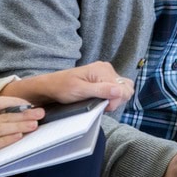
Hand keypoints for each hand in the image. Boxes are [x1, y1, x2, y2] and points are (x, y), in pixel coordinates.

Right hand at [0, 96, 43, 172]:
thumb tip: (2, 115)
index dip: (15, 101)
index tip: (29, 103)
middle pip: (4, 114)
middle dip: (25, 113)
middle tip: (41, 112)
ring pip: (0, 127)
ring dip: (20, 126)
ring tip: (34, 124)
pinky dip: (6, 140)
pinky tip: (18, 137)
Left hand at [6, 61, 134, 111]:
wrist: (50, 86)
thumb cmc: (62, 88)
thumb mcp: (80, 91)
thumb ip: (101, 90)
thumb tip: (119, 91)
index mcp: (103, 70)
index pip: (123, 89)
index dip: (116, 101)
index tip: (103, 107)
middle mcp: (106, 69)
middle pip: (126, 88)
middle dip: (117, 100)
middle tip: (102, 105)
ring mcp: (105, 74)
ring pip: (122, 89)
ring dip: (114, 99)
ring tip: (99, 102)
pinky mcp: (102, 79)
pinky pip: (115, 89)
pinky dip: (110, 97)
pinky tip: (99, 99)